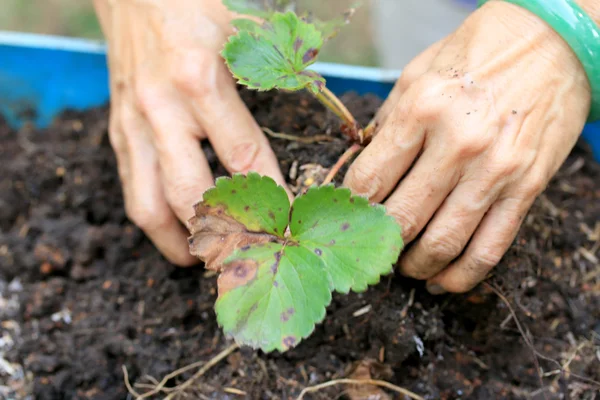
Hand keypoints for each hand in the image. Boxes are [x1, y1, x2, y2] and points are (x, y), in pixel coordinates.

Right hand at [93, 0, 285, 264]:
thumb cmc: (198, 8)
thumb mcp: (246, 34)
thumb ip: (276, 80)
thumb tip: (320, 122)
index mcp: (200, 80)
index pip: (244, 159)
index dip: (271, 200)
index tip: (292, 227)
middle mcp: (161, 109)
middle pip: (191, 196)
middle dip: (225, 236)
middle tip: (253, 257)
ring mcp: (132, 125)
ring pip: (150, 207)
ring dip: (182, 243)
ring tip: (210, 260)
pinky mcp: (116, 133)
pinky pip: (133, 192)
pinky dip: (158, 222)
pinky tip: (182, 233)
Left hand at [344, 2, 590, 293]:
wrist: (553, 42)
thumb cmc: (478, 53)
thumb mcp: (418, 73)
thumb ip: (388, 122)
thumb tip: (362, 166)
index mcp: (421, 109)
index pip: (369, 180)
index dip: (351, 207)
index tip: (347, 218)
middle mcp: (457, 143)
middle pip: (402, 218)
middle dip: (379, 244)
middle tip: (370, 250)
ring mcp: (495, 170)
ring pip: (443, 243)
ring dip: (415, 267)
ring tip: (404, 267)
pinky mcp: (526, 189)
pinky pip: (489, 249)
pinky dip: (460, 276)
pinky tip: (441, 282)